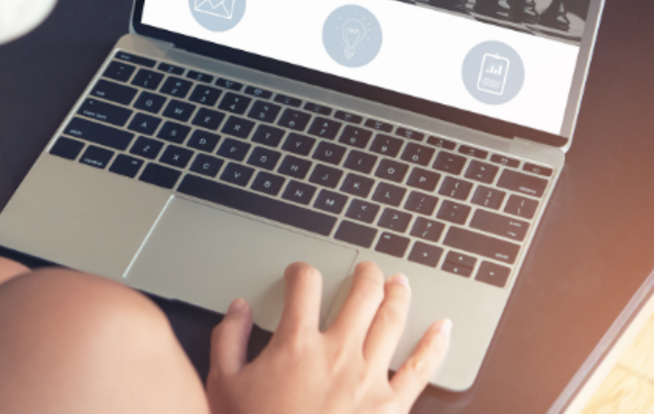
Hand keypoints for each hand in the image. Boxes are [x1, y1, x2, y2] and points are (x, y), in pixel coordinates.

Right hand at [207, 262, 450, 413]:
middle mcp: (338, 353)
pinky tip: (443, 327)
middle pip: (360, 294)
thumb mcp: (225, 386)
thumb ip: (229, 340)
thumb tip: (239, 309)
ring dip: (397, 295)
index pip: (304, 284)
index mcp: (297, 344)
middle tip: (365, 269)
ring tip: (399, 282)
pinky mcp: (392, 407)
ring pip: (391, 321)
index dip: (300, 271)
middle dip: (364, 274)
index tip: (299, 275)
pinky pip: (420, 369)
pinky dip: (434, 344)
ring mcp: (369, 379)